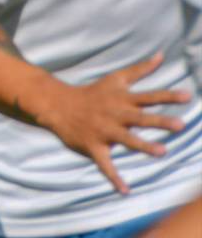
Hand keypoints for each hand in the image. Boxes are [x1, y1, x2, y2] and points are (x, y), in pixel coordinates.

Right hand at [30, 52, 190, 193]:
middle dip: (160, 122)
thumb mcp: (115, 79)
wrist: (58, 105)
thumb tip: (161, 55)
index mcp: (122, 100)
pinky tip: (125, 190)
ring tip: (162, 152)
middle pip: (141, 118)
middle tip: (180, 125)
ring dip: (143, 146)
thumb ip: (140, 70)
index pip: (149, 96)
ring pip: (126, 139)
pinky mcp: (94, 146)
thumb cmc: (93, 93)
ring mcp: (104, 131)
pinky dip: (114, 177)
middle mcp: (115, 115)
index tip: (187, 95)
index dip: (168, 96)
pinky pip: (105, 164)